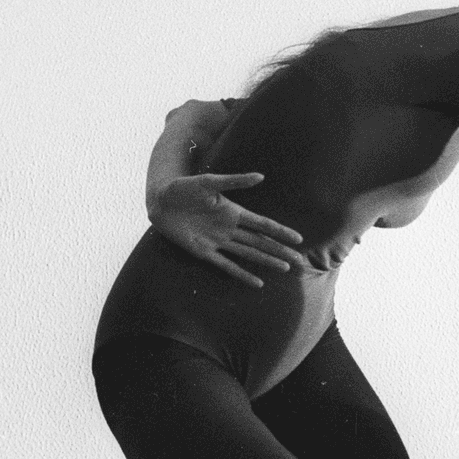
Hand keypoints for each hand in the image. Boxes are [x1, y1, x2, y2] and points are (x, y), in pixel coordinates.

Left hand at [149, 173, 303, 288]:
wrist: (160, 200)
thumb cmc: (183, 187)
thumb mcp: (208, 181)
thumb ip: (234, 180)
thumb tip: (261, 176)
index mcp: (233, 211)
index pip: (263, 224)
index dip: (280, 232)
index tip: (298, 239)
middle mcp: (229, 228)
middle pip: (260, 242)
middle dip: (279, 250)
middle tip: (299, 261)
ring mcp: (218, 241)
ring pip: (248, 253)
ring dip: (266, 261)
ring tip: (285, 268)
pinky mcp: (203, 251)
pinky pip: (226, 265)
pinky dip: (241, 274)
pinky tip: (257, 282)